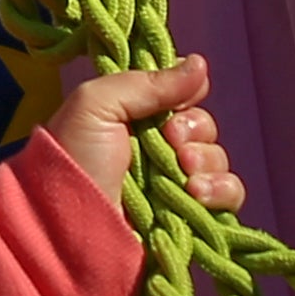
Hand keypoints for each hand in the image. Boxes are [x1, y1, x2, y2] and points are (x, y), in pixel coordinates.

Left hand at [39, 58, 240, 220]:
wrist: (65, 231)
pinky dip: (221, 190)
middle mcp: (156, 151)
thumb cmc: (73, 161)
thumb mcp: (96, 106)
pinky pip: (228, 196)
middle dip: (193, 132)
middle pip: (202, 127)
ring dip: (208, 161)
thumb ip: (147, 83)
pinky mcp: (189, 218)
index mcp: (133, 120)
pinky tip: (198, 195)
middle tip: (171, 143)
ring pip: (217, 160)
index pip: (179, 97)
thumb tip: (200, 64)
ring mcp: (173, 186)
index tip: (172, 107)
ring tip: (184, 174)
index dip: (184, 97)